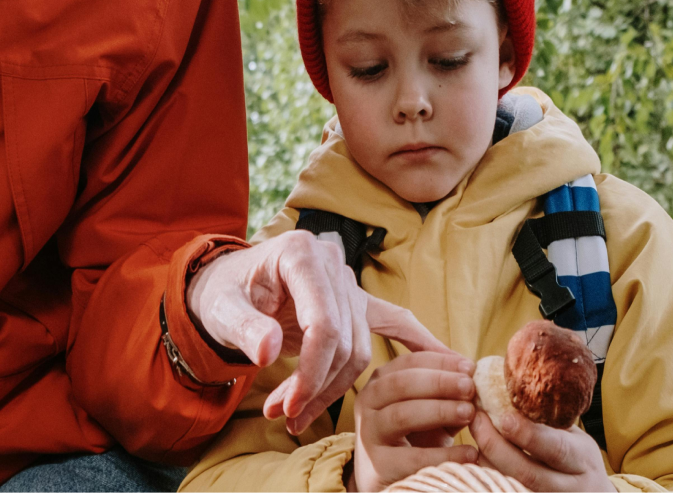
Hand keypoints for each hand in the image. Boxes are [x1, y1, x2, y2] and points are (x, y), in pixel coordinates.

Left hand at [186, 230, 451, 434]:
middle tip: (284, 418)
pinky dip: (419, 341)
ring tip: (294, 415)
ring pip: (359, 349)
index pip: (324, 324)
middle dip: (316, 388)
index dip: (310, 373)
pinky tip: (451, 362)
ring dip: (331, 390)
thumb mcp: (221, 309)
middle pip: (344, 342)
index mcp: (301, 254)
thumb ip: (244, 328)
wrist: (226, 284)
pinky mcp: (355, 301)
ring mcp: (347, 281)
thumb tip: (267, 353)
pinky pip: (395, 321)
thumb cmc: (221, 293)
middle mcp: (332, 262)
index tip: (288, 407)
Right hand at [346, 351, 478, 492]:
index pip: (409, 362)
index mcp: (381, 380)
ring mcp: (370, 431)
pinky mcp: (378, 463)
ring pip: (402, 415)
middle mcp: (369, 400)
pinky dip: (445, 454)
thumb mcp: (429, 405)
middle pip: (402, 383)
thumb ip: (446, 388)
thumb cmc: (415, 434)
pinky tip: (469, 453)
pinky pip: (413, 457)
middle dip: (439, 382)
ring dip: (439, 411)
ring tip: (469, 413)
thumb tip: (471, 369)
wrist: (390, 476)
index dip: (440, 362)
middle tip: (470, 387)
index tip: (470, 368)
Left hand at [470, 409, 613, 492]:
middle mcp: (570, 486)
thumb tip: (505, 384)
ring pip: (513, 485)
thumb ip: (547, 419)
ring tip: (474, 432)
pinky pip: (505, 490)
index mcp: (582, 460)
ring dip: (487, 459)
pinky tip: (477, 453)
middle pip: (528, 473)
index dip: (529, 435)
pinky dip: (488, 473)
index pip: (556, 449)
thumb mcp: (572, 436)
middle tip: (477, 419)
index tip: (504, 417)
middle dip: (497, 446)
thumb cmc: (575, 455)